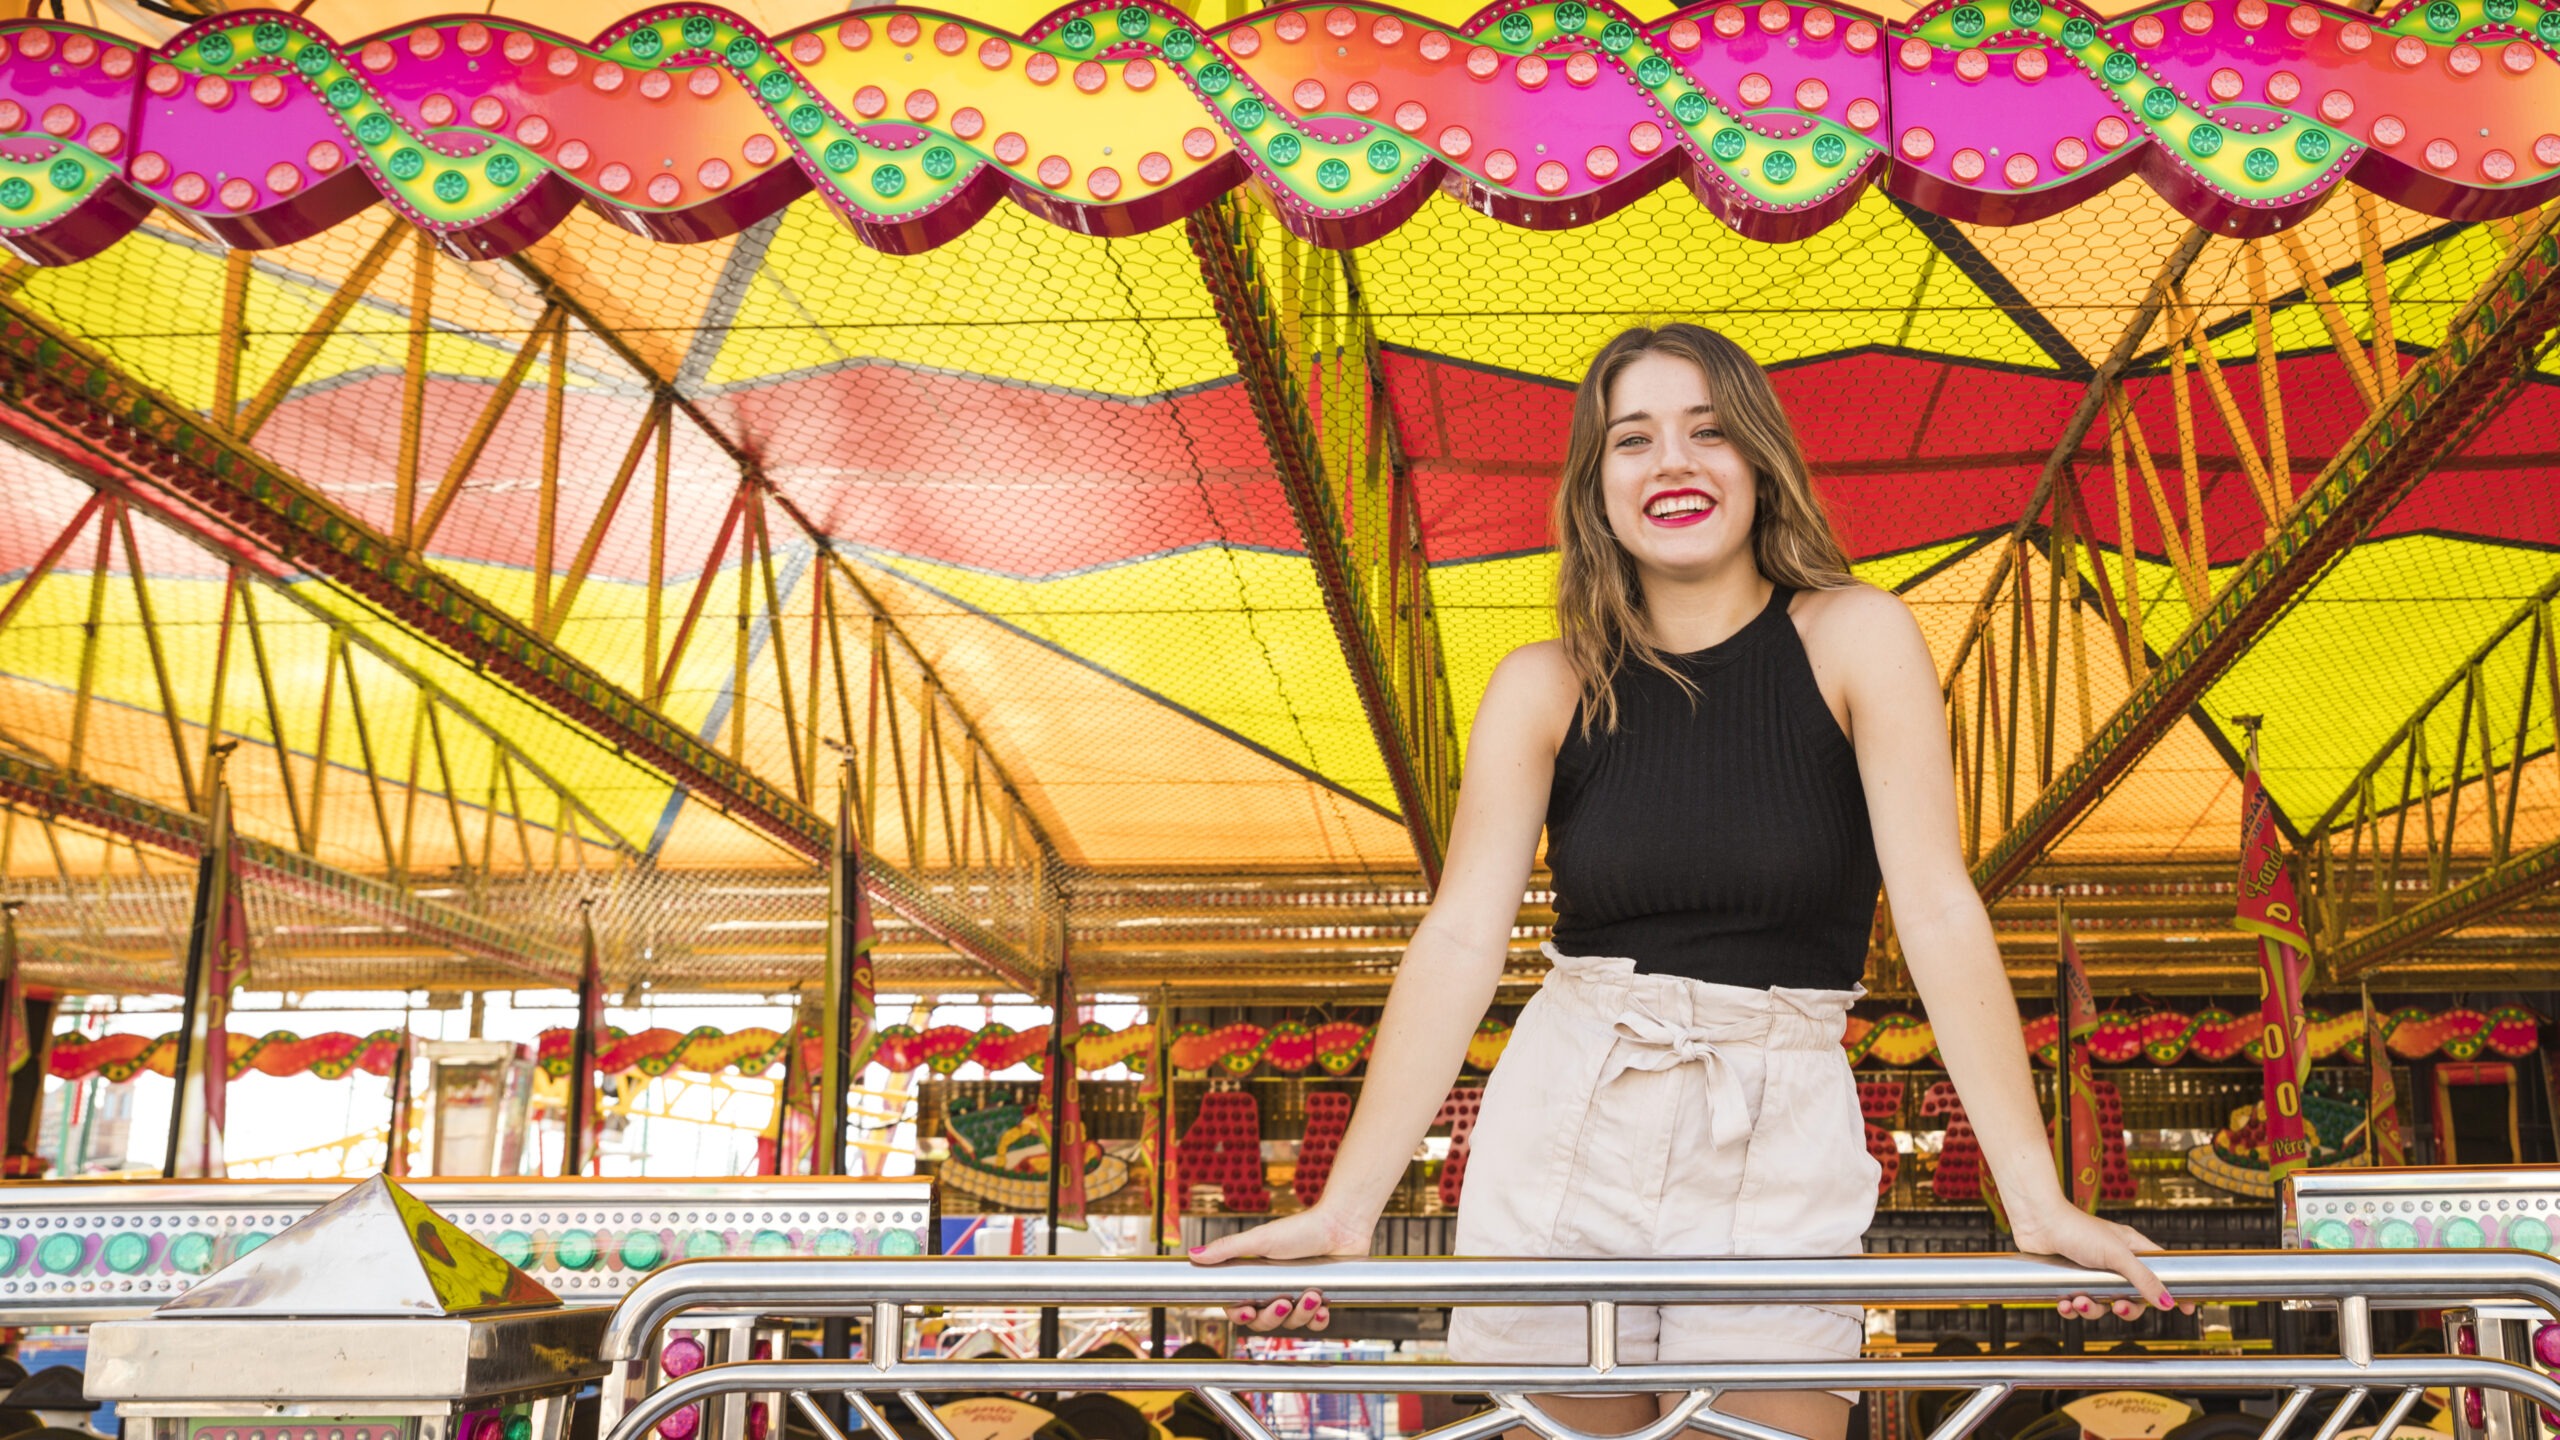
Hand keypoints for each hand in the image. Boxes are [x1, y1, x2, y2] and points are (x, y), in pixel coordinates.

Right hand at [1187, 1205, 1370, 1333]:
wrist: (1341, 1224)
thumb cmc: (1301, 1228)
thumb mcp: (1260, 1238)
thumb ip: (1227, 1249)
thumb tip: (1194, 1255)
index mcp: (1257, 1278)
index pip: (1240, 1308)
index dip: (1241, 1315)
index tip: (1247, 1311)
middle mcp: (1276, 1290)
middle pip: (1264, 1322)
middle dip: (1273, 1317)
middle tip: (1283, 1302)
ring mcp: (1299, 1297)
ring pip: (1292, 1324)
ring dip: (1301, 1314)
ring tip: (1312, 1294)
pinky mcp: (1322, 1301)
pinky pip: (1316, 1324)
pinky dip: (1319, 1319)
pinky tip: (1323, 1307)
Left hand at [2010, 1205, 2194, 1321]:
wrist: (2035, 1221)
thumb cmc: (2076, 1228)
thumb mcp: (2116, 1254)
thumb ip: (2142, 1279)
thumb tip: (2168, 1303)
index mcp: (2131, 1250)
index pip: (2161, 1272)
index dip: (2173, 1290)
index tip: (2189, 1308)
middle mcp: (2113, 1262)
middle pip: (2131, 1298)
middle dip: (2124, 1308)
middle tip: (2117, 1307)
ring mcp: (2090, 1272)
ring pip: (2102, 1304)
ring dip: (2092, 1310)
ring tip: (2079, 1302)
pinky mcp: (2068, 1280)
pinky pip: (2076, 1305)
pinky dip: (2071, 1309)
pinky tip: (2064, 1304)